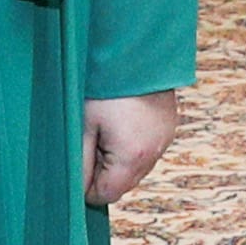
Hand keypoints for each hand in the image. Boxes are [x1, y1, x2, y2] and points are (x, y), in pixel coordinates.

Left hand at [85, 93, 178, 207]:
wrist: (135, 50)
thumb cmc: (104, 86)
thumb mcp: (83, 126)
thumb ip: (79, 163)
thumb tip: (77, 190)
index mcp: (132, 157)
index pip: (107, 195)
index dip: (88, 186)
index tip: (78, 161)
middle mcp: (155, 153)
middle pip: (124, 183)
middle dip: (104, 170)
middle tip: (91, 137)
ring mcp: (165, 139)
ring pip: (136, 166)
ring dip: (119, 156)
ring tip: (107, 125)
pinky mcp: (168, 126)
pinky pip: (147, 148)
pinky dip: (133, 142)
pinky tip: (122, 119)